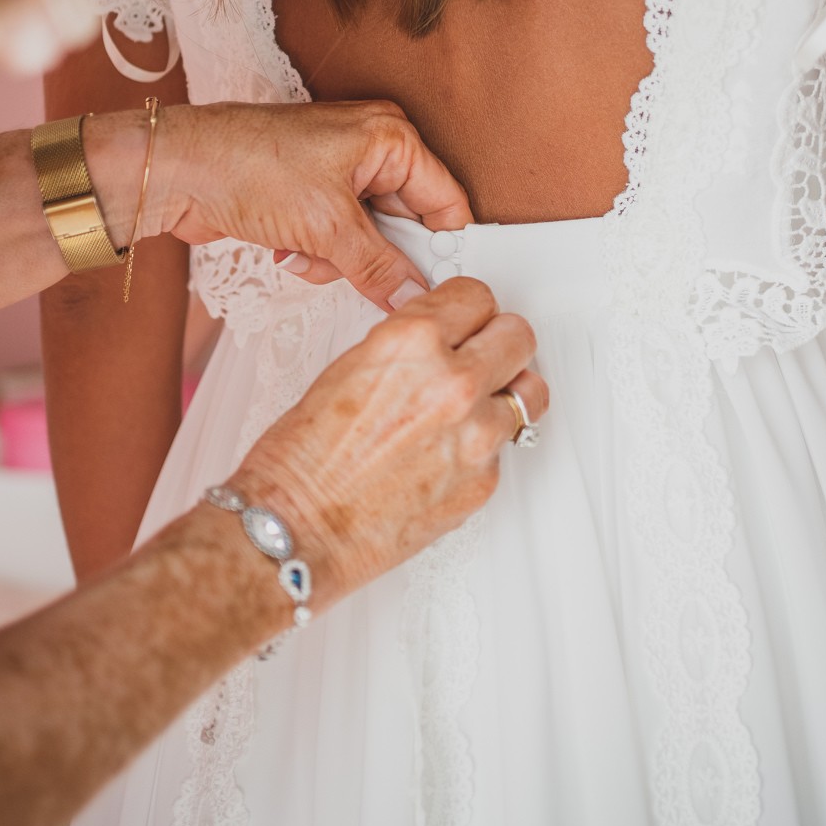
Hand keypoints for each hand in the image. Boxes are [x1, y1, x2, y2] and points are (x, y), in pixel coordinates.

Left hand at [149, 101, 471, 312]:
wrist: (177, 171)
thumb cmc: (247, 165)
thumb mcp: (327, 226)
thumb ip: (379, 267)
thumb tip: (414, 299)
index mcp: (391, 138)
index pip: (445, 201)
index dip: (441, 247)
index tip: (437, 286)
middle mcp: (371, 152)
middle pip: (406, 227)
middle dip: (374, 255)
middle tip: (352, 264)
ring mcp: (340, 176)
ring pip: (369, 244)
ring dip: (338, 260)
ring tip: (305, 247)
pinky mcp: (312, 199)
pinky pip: (337, 245)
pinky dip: (315, 256)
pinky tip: (286, 247)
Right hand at [226, 277, 544, 603]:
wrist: (294, 528)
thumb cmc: (302, 458)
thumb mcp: (350, 367)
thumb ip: (408, 348)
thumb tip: (441, 341)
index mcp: (412, 341)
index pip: (477, 296)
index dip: (466, 310)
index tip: (463, 321)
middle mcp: (452, 382)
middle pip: (517, 336)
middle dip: (495, 342)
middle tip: (478, 356)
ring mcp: (476, 435)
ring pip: (530, 392)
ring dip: (506, 392)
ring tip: (478, 404)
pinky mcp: (485, 482)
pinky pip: (504, 448)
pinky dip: (483, 447)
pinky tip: (446, 454)